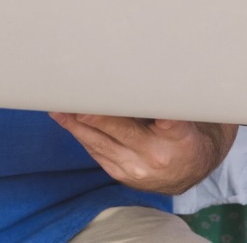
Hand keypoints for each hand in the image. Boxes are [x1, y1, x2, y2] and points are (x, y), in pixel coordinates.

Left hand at [50, 114, 231, 194]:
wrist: (187, 172)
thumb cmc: (182, 134)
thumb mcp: (184, 117)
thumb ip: (162, 101)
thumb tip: (134, 72)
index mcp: (178, 136)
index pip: (168, 123)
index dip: (153, 113)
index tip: (133, 100)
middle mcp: (156, 154)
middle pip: (123, 131)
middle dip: (97, 116)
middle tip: (77, 101)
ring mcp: (136, 168)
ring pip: (101, 143)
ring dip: (77, 125)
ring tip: (59, 107)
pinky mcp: (121, 175)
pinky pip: (96, 152)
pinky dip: (81, 135)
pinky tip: (67, 121)